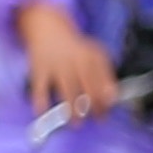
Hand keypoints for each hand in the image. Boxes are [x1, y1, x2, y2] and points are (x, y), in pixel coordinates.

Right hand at [20, 1, 121, 123]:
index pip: (103, 80)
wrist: (47, 27)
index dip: (107, 97)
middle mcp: (76, 61)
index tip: (108, 109)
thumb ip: (105, 74)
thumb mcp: (94, 54)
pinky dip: (40, 99)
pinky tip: (41, 111)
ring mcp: (57, 65)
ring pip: (67, 90)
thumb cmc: (75, 48)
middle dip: (94, 105)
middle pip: (88, 87)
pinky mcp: (39, 68)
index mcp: (92, 57)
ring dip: (72, 109)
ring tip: (75, 124)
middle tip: (96, 119)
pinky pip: (40, 86)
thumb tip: (113, 98)